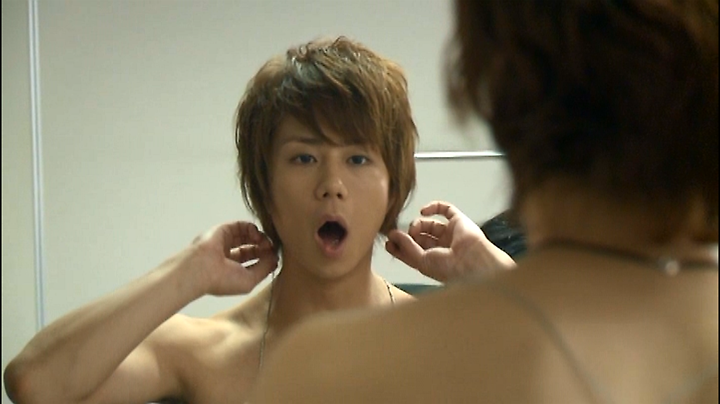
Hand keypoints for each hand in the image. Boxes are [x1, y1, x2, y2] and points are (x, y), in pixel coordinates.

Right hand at [187, 221, 277, 295]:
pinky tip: (257, 236)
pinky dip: (253, 229)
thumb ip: (264, 268)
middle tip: (271, 250)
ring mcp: (225, 243)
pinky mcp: (223, 230)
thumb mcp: (249, 280)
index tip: (275, 258)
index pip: (253, 262)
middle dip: (264, 248)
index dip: (265, 259)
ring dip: (260, 238)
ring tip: (265, 244)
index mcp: (232, 271)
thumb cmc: (222, 280)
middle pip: (251, 248)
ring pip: (247, 236)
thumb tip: (275, 258)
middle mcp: (228, 256)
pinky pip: (242, 226)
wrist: (201, 269)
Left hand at [385, 201, 514, 281]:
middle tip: (397, 234)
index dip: (400, 246)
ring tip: (414, 229)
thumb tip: (393, 235)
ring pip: (429, 224)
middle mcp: (442, 248)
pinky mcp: (458, 221)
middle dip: (407, 234)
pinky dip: (433, 207)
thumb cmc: (450, 268)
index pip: (413, 251)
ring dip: (417, 224)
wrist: (472, 262)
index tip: (388, 241)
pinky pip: (445, 209)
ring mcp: (450, 234)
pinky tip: (423, 211)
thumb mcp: (421, 261)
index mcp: (433, 261)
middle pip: (419, 237)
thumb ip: (406, 247)